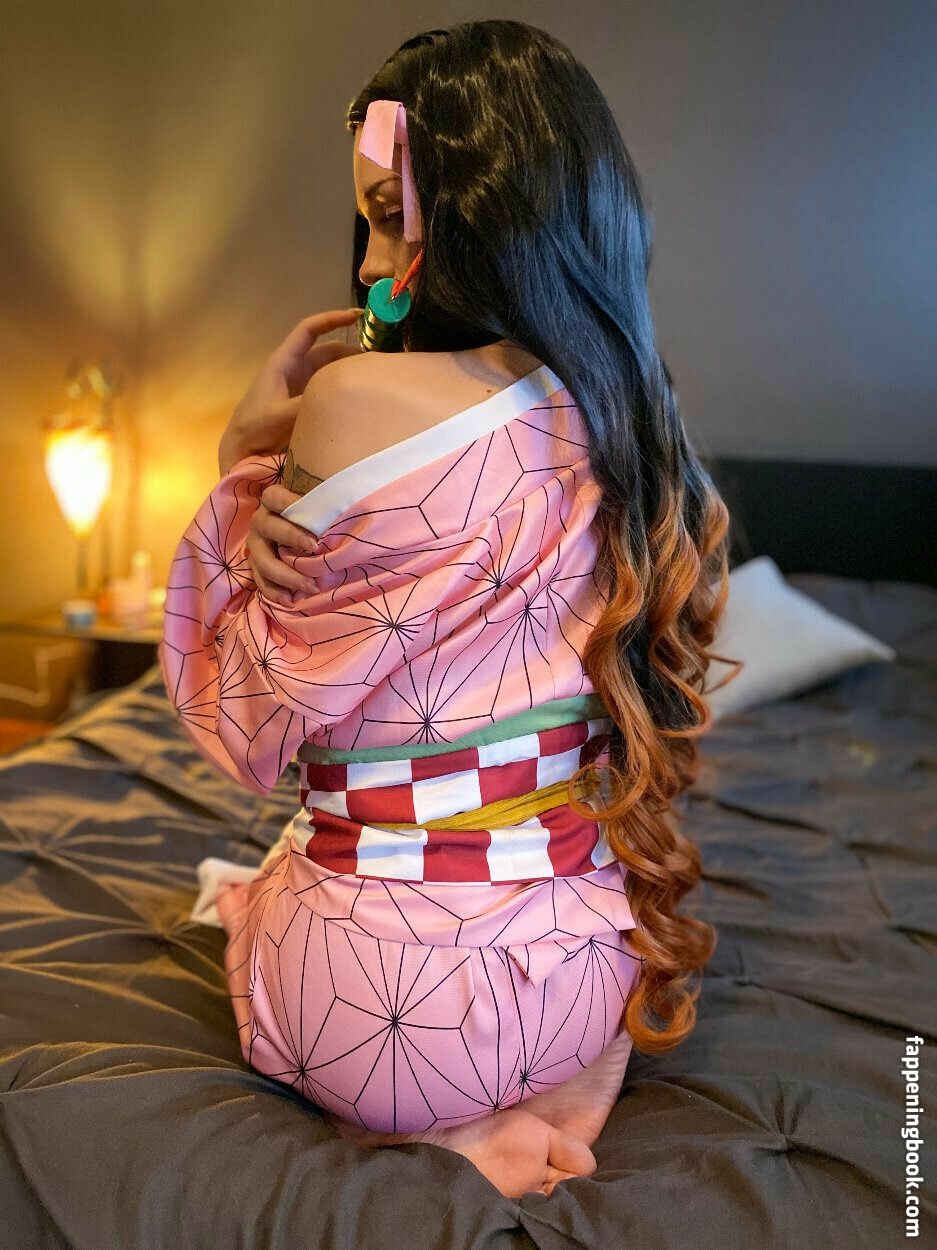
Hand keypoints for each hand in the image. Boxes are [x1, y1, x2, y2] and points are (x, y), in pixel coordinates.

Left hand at [219, 308, 363, 475]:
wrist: (241, 448)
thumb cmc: (254, 427)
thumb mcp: (280, 415)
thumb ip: (306, 404)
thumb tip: (336, 394)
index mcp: (284, 362)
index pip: (309, 330)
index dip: (331, 319)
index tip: (357, 316)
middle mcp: (294, 369)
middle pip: (327, 350)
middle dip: (350, 350)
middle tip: (375, 360)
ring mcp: (300, 385)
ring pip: (329, 370)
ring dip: (348, 371)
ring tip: (372, 378)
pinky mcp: (305, 401)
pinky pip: (327, 388)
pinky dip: (342, 388)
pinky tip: (357, 396)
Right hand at [246, 483, 319, 606]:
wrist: (312, 535)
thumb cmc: (321, 514)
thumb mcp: (324, 500)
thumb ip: (330, 495)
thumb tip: (350, 492)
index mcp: (273, 502)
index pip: (273, 497)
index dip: (288, 504)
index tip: (308, 510)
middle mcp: (261, 522)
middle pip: (267, 527)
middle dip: (291, 538)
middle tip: (315, 549)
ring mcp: (257, 546)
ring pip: (262, 561)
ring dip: (285, 575)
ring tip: (310, 585)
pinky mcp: (258, 567)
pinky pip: (261, 581)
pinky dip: (274, 592)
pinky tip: (291, 600)